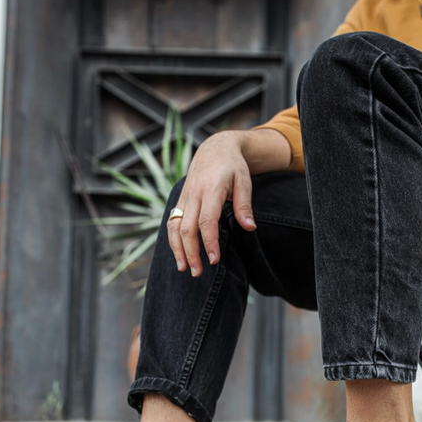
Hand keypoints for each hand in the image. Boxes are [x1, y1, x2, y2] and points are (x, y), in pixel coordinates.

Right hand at [166, 131, 256, 276]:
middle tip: (198, 273)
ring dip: (177, 249)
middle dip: (191, 252)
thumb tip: (250, 228)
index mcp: (211, 189)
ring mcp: (184, 197)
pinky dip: (173, 240)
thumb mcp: (244, 181)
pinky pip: (171, 222)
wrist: (215, 148)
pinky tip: (179, 254)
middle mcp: (194, 194)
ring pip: (174, 227)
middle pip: (187, 228)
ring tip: (184, 268)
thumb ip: (244, 206)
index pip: (207, 221)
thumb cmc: (233, 166)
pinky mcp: (179, 200)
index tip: (215, 260)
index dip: (209, 242)